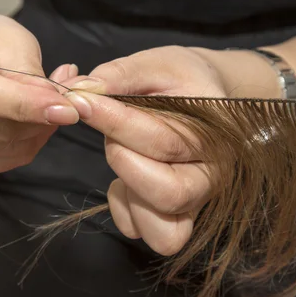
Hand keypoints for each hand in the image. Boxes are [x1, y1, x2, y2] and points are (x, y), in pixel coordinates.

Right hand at [0, 14, 78, 174]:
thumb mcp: (8, 36)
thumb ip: (28, 71)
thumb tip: (56, 107)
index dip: (25, 105)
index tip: (67, 110)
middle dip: (41, 118)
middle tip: (65, 99)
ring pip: (3, 150)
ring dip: (36, 131)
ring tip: (44, 104)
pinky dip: (24, 146)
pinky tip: (27, 122)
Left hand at [63, 46, 226, 255]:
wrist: (206, 94)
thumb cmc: (182, 78)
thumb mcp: (157, 63)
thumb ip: (120, 75)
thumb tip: (80, 91)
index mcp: (215, 133)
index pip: (161, 141)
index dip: (113, 122)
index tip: (80, 101)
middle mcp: (214, 175)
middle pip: (168, 195)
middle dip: (124, 162)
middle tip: (113, 134)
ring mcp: (198, 201)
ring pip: (164, 233)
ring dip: (130, 197)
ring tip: (125, 159)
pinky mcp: (179, 215)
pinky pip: (146, 233)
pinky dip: (126, 210)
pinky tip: (126, 177)